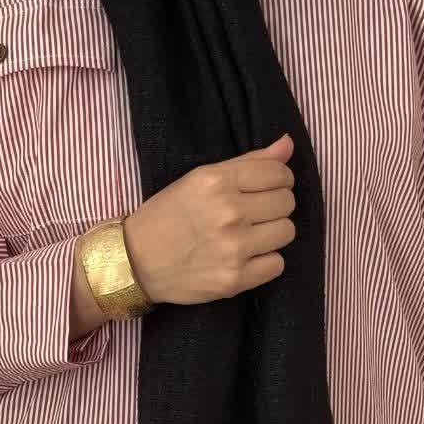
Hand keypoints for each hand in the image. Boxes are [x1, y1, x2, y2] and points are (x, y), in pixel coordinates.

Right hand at [121, 133, 296, 304]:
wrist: (136, 261)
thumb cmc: (167, 216)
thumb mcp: (200, 179)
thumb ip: (248, 162)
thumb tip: (288, 144)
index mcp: (218, 181)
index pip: (279, 173)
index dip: (279, 180)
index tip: (265, 189)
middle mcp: (228, 212)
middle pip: (286, 203)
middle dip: (274, 206)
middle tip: (253, 214)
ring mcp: (233, 248)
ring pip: (286, 232)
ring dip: (272, 234)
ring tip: (249, 236)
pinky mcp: (234, 279)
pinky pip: (277, 264)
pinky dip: (265, 262)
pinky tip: (245, 258)